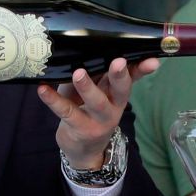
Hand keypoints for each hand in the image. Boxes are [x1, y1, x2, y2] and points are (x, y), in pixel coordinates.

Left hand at [40, 58, 157, 169]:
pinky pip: (67, 112)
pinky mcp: (80, 128)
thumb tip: (83, 45)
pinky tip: (43, 90)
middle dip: (120, 76)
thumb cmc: (87, 110)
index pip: (133, 79)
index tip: (152, 60)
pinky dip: (54, 100)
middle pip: (121, 91)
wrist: (82, 149)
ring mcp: (98, 120)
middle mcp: (113, 107)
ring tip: (78, 73)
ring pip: (96, 103)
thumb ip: (95, 73)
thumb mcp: (95, 91)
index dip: (142, 69)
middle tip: (118, 62)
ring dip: (87, 87)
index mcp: (118, 94)